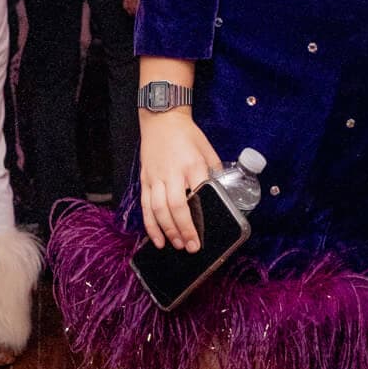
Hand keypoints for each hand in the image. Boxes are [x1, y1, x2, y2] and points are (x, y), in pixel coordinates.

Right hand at [138, 112, 221, 252]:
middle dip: (185, 229)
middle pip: (177, 206)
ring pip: (159, 209)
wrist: (162, 120)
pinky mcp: (145, 180)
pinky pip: (145, 206)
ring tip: (177, 245)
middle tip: (192, 247)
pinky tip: (157, 239)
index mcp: (193, 164)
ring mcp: (156, 177)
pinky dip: (150, 225)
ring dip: (168, 230)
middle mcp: (173, 172)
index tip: (207, 232)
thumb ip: (214, 171)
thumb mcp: (208, 149)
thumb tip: (222, 194)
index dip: (202, 215)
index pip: (199, 193)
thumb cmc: (188, 136)